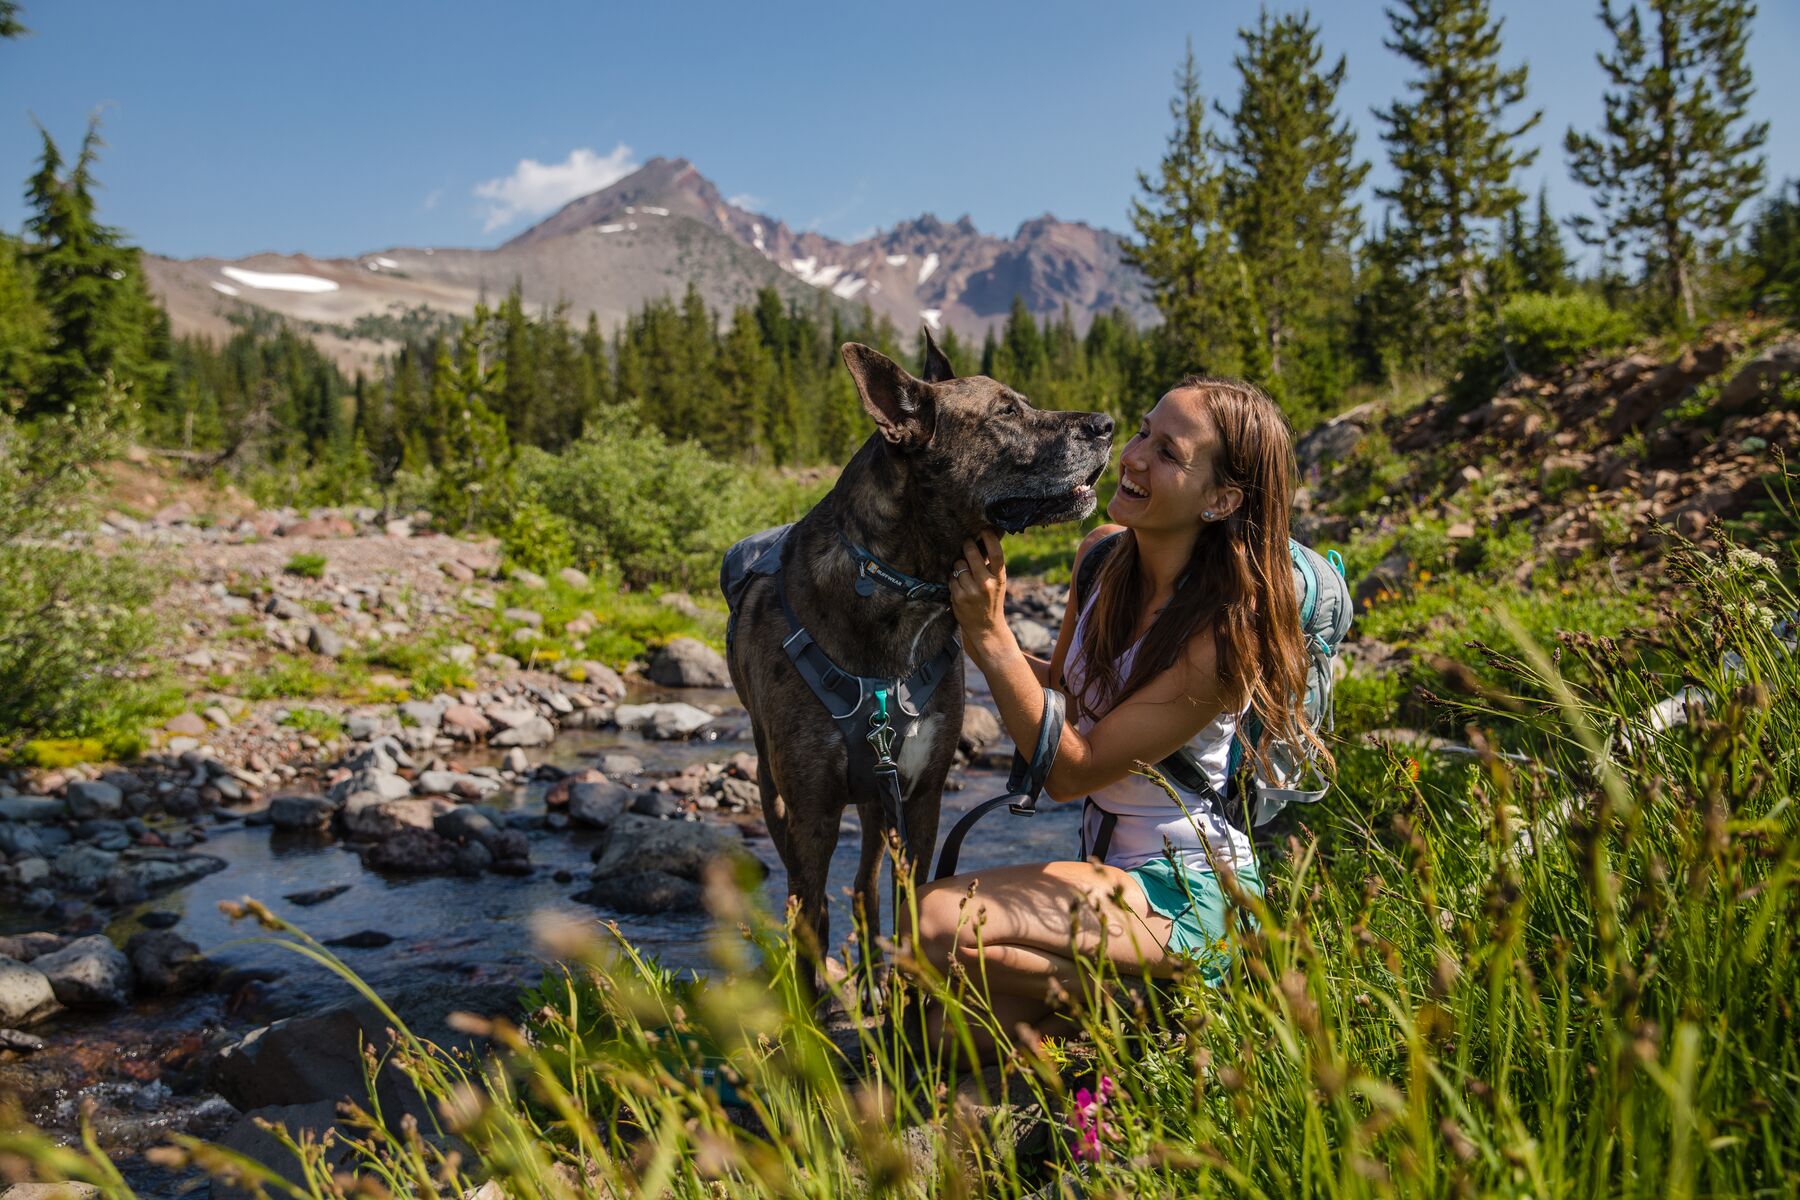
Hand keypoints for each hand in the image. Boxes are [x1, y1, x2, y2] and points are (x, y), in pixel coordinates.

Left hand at [949, 528, 1012, 662]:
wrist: (987, 628)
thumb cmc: (992, 601)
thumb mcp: (998, 583)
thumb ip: (991, 565)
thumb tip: (984, 540)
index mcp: (999, 578)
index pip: (996, 553)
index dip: (989, 538)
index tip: (984, 529)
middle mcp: (986, 583)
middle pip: (971, 554)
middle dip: (966, 546)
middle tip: (965, 543)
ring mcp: (971, 590)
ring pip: (958, 565)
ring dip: (959, 567)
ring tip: (965, 575)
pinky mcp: (958, 597)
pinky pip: (951, 578)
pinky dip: (953, 580)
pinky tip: (960, 588)